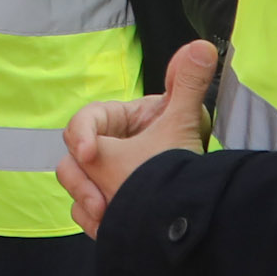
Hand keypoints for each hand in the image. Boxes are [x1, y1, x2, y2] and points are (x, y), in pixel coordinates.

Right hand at [56, 39, 218, 236]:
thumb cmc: (177, 167)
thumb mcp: (180, 124)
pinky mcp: (107, 205)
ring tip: (106, 217)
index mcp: (122, 124)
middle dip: (83, 180)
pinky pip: (82, 210)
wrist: (191, 222)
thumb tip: (203, 45)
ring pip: (74, 184)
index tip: (88, 153)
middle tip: (101, 200)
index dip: (81, 133)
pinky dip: (93, 222)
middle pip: (73, 158)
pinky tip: (108, 229)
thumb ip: (187, 83)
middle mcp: (111, 150)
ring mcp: (106, 179)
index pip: (85, 120)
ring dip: (86, 202)